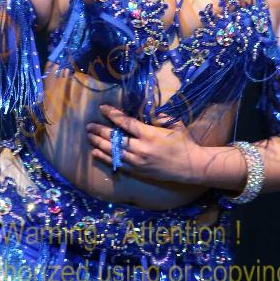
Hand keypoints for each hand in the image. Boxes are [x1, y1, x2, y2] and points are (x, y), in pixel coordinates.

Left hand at [86, 104, 206, 183]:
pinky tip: (96, 152)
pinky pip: (117, 164)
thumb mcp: (173, 124)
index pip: (125, 123)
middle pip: (114, 138)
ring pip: (113, 152)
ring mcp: (138, 162)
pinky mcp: (138, 171)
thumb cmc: (184, 142)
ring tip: (89, 137)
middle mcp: (140, 149)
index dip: (112, 115)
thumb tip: (146, 109)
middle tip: (89, 125)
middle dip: (100, 130)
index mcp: (149, 134)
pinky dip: (105, 158)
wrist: (190, 166)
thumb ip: (159, 116)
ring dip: (99, 143)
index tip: (102, 108)